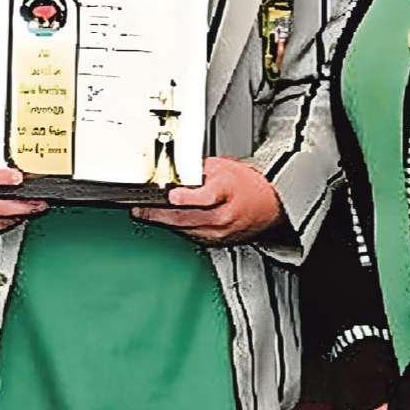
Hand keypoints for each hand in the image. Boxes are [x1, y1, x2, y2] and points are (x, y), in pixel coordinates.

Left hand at [130, 154, 287, 246]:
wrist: (269, 207)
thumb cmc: (247, 186)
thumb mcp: (223, 167)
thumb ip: (197, 170)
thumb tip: (174, 172)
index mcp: (228, 191)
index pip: (207, 196)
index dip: (187, 197)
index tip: (171, 195)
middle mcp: (224, 215)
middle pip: (188, 217)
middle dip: (160, 214)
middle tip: (140, 210)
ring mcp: (220, 232)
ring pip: (186, 229)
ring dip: (164, 222)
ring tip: (145, 214)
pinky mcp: (216, 242)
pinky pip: (191, 235)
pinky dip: (178, 228)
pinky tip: (166, 221)